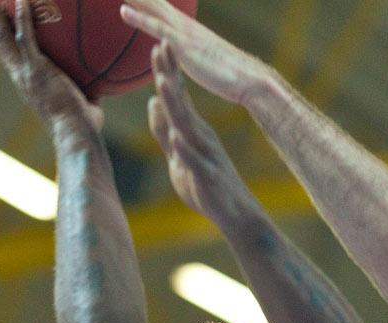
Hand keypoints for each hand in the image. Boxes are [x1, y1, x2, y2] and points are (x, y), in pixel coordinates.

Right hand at [0, 0, 103, 135]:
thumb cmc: (82, 129)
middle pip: (0, 46)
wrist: (75, 134)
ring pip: (4, 39)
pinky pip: (26, 36)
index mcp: (29, 87)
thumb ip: (86, 98)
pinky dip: (23, 16)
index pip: (11, 61)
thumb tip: (98, 97)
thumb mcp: (82, 109)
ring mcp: (26, 73)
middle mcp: (22, 79)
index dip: (4, 45)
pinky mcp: (36, 68)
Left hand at [121, 0, 267, 105]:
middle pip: (154, 1)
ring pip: (152, 7)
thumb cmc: (228, 74)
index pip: (160, 6)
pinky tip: (123, 11)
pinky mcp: (184, 46)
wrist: (246, 79)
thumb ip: (191, 55)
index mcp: (186, 27)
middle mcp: (183, 24)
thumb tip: (186, 57)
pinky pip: (158, 28)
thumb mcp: (204, 61)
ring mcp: (183, 33)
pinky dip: (140, 18)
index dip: (145, 0)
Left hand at [149, 42, 253, 224]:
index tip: (158, 44)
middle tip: (161, 46)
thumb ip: (164, 132)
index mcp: (193, 131)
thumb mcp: (177, 157)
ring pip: (187, 128)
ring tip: (163, 83)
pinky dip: (185, 149)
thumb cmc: (206, 185)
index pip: (178, 97)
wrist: (235, 214)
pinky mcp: (209, 177)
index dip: (168, 72)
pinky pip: (196, 162)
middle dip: (169, 76)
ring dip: (175, 106)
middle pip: (181, 103)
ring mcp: (206, 156)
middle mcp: (200, 137)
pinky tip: (176, 136)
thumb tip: (152, 102)